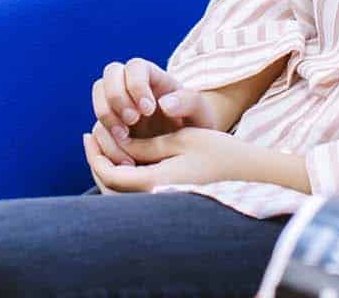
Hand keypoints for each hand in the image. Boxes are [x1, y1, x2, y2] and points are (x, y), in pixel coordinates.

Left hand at [83, 126, 284, 191]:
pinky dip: (124, 179)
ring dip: (109, 171)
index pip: (110, 173)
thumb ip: (147, 144)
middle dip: (97, 163)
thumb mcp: (181, 139)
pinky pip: (136, 195)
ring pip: (122, 195)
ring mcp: (162, 203)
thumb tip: (119, 143)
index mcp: (155, 183)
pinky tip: (127, 159)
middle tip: (91, 139)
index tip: (88, 134)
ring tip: (106, 147)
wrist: (250, 174)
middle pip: (110, 189)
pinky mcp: (169, 201)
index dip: (95, 155)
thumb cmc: (220, 152)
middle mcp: (155, 199)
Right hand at [89, 58, 218, 165]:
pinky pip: (97, 127)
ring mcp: (117, 106)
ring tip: (126, 139)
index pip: (135, 66)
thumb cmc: (197, 124)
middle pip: (109, 75)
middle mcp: (130, 86)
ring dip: (106, 117)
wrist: (190, 150)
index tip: (149, 109)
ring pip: (98, 97)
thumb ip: (189, 102)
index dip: (136, 84)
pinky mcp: (110, 127)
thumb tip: (164, 103)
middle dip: (116, 98)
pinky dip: (104, 140)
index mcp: (153, 77)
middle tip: (132, 121)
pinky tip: (123, 156)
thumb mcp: (201, 113)